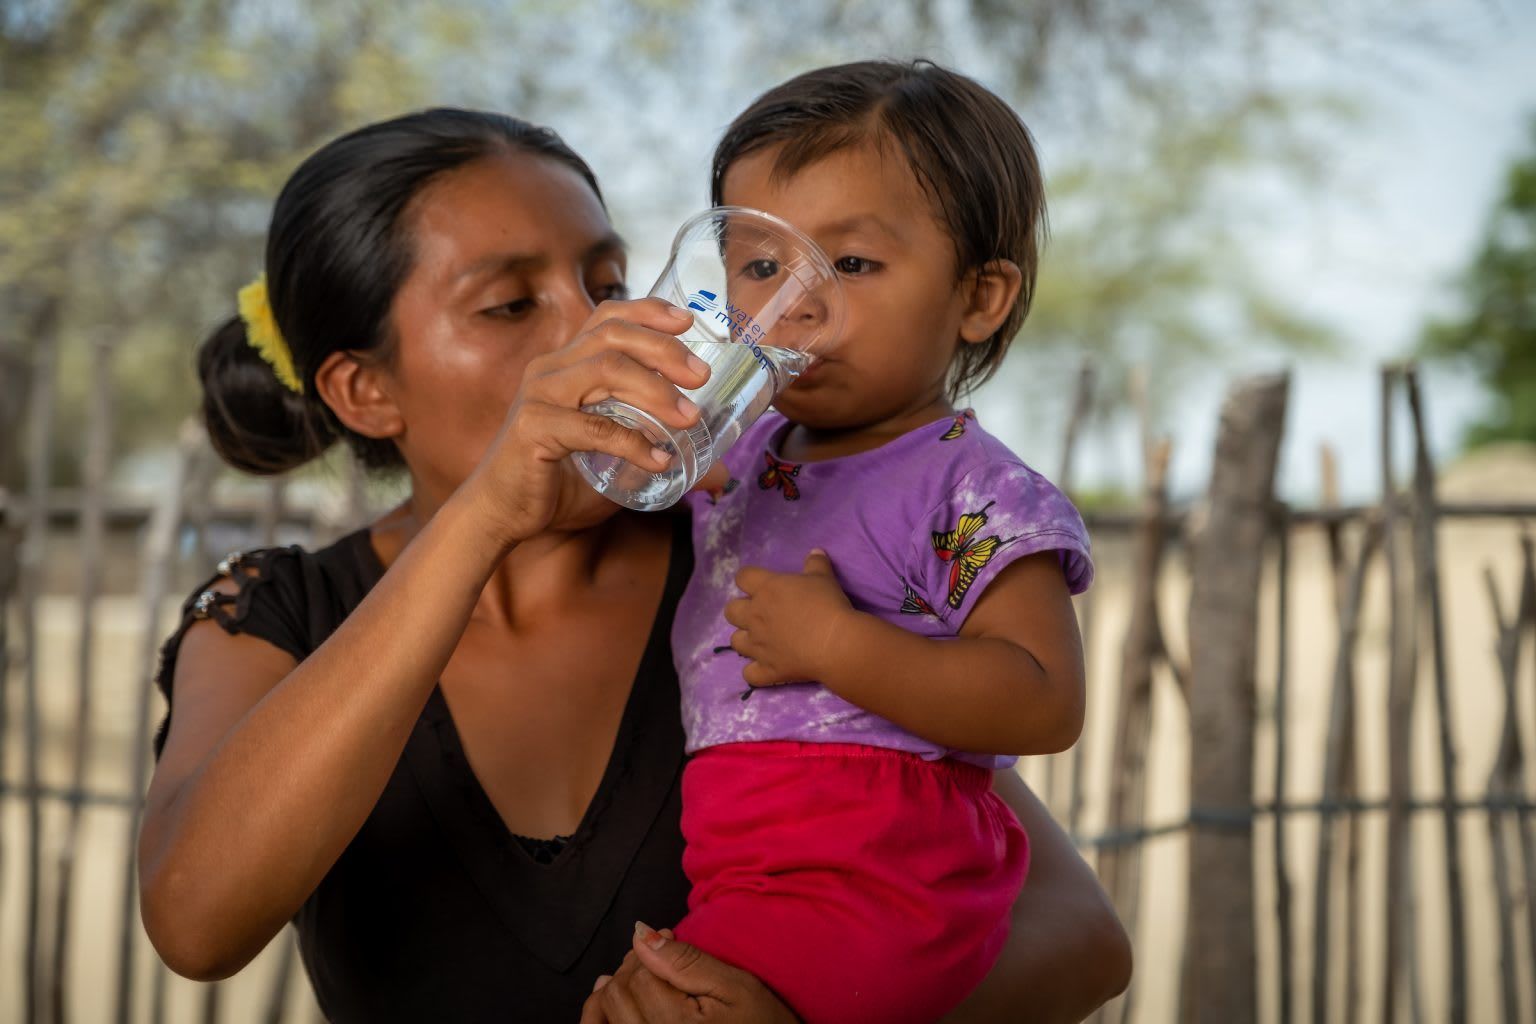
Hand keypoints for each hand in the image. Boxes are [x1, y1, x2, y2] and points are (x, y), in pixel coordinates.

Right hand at [458, 298, 709, 548]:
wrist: (500, 514)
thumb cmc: (556, 483)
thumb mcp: (614, 459)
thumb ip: (659, 455)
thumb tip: (719, 473)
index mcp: (565, 365)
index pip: (606, 318)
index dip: (648, 311)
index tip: (688, 322)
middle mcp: (549, 370)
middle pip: (613, 336)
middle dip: (664, 350)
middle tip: (701, 376)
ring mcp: (539, 396)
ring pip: (606, 369)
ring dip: (655, 391)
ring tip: (688, 417)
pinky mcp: (534, 428)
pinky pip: (593, 427)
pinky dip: (632, 443)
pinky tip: (658, 460)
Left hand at [579, 923, 799, 1023]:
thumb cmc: (761, 1023)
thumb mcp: (733, 987)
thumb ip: (685, 961)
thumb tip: (640, 933)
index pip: (639, 976)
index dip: (650, 948)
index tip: (668, 934)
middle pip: (618, 996)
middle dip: (631, 967)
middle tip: (656, 952)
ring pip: (604, 1017)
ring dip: (612, 991)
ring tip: (634, 975)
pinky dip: (602, 1017)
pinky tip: (610, 1001)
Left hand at [724, 549, 852, 689]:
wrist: (835, 643)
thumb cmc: (828, 605)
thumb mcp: (824, 578)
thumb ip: (816, 564)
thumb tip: (814, 551)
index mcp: (766, 590)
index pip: (743, 577)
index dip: (749, 579)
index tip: (760, 583)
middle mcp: (755, 616)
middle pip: (730, 611)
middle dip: (741, 610)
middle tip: (759, 613)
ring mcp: (758, 645)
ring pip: (735, 641)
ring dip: (745, 639)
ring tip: (761, 640)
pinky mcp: (767, 669)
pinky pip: (749, 674)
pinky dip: (755, 671)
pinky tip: (766, 667)